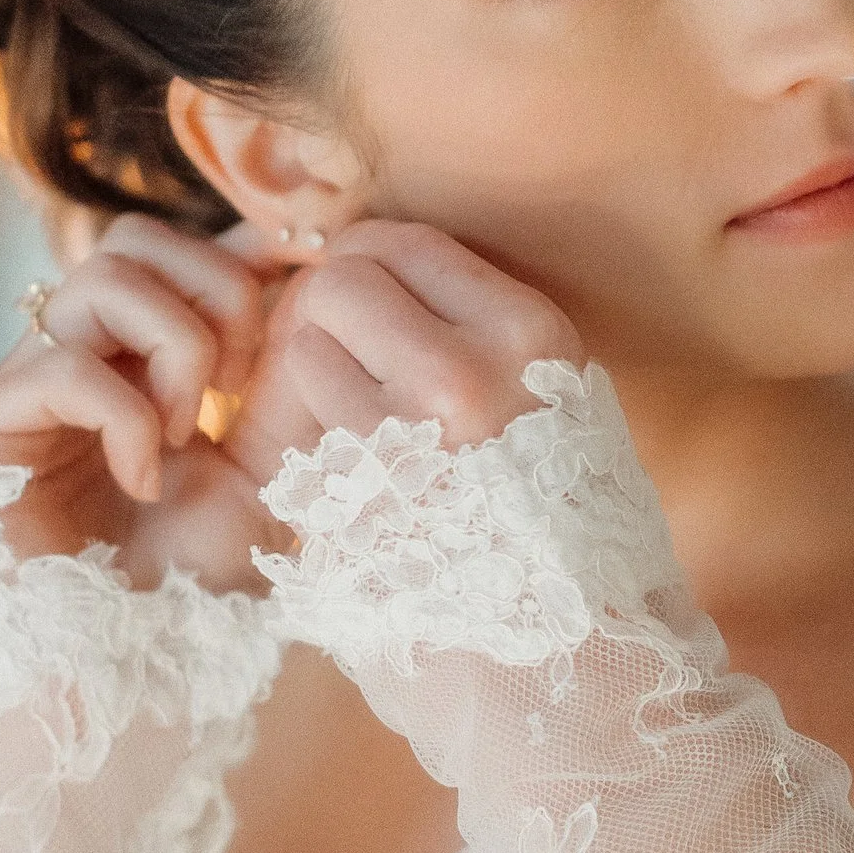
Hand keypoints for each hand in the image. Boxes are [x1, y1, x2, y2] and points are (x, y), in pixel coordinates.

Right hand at [0, 213, 306, 587]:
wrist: (129, 682)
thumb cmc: (194, 593)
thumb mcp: (263, 468)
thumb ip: (278, 377)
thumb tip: (309, 272)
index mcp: (131, 367)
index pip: (174, 256)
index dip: (242, 246)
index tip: (314, 258)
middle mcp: (66, 366)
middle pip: (132, 240)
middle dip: (214, 296)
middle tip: (235, 387)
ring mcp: (11, 395)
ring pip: (101, 279)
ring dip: (175, 352)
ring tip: (182, 434)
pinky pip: (64, 365)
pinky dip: (126, 420)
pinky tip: (140, 480)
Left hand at [220, 220, 583, 502]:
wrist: (551, 609)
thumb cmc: (538, 485)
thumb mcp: (543, 380)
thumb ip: (472, 315)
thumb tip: (367, 251)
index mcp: (529, 332)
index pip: (408, 243)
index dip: (368, 259)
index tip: (367, 293)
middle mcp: (472, 370)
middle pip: (345, 277)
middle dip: (332, 303)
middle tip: (347, 345)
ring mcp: (410, 429)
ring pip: (311, 332)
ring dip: (317, 359)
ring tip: (355, 400)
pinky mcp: (362, 482)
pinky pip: (302, 399)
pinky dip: (310, 412)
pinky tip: (346, 442)